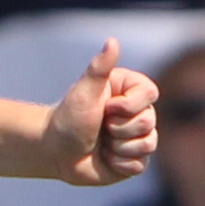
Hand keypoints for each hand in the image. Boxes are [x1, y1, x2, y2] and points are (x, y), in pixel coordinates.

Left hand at [42, 43, 156, 186]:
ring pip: (147, 144)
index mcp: (130, 91)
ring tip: (101, 143)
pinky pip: (139, 164)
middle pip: (148, 122)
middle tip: (100, 127)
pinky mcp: (134, 160)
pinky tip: (104, 158)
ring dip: (118, 147)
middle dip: (118, 128)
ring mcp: (137, 137)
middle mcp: (137, 112)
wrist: (54, 151)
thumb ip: (100, 68)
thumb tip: (112, 40)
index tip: (105, 108)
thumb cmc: (68, 117)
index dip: (128, 105)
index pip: (150, 94)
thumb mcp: (84, 91)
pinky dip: (118, 163)